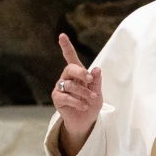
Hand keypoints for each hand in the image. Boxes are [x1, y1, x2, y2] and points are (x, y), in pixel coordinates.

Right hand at [51, 33, 102, 155]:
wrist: (86, 120)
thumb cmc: (91, 103)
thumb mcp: (97, 92)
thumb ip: (96, 81)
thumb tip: (97, 69)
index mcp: (78, 72)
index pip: (70, 56)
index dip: (66, 46)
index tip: (62, 35)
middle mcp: (67, 77)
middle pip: (70, 68)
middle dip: (80, 72)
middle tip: (90, 79)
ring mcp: (61, 88)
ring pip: (70, 85)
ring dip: (83, 92)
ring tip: (91, 98)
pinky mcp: (57, 98)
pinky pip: (66, 97)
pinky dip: (77, 102)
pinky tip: (83, 106)